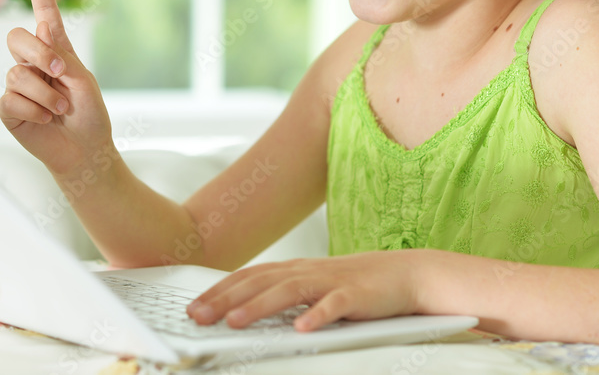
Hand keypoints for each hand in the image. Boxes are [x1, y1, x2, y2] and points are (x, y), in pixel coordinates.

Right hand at [0, 0, 113, 175]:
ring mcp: (18, 85)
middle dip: (37, 53)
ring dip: (46, 94)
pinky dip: (35, 110)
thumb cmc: (89, 115)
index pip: (43, 11)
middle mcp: (33, 63)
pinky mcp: (9, 108)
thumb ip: (60, 54)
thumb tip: (41, 25)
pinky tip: (46, 120)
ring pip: (16, 73)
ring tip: (61, 110)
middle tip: (59, 72)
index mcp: (56, 49)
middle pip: (16, 38)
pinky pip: (11, 98)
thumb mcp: (82, 80)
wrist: (85, 152)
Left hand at [186, 251, 422, 331]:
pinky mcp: (355, 295)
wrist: (405, 275)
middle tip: (199, 316)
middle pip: (260, 282)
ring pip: (289, 291)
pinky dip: (317, 316)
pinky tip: (302, 328)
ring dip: (259, 307)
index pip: (248, 277)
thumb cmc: (354, 285)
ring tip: (235, 323)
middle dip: (226, 299)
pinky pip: (334, 305)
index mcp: (293, 269)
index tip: (193, 308)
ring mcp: (330, 281)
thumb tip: (244, 311)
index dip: (219, 291)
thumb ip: (283, 294)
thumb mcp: (313, 286)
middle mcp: (306, 271)